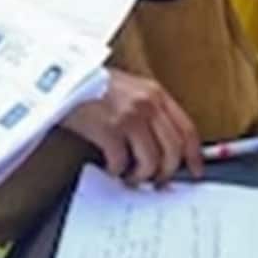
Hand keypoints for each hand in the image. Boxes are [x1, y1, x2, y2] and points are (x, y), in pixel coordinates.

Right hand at [63, 71, 203, 185]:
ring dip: (140, 175)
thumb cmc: (92, 85)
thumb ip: (150, 111)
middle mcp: (147, 104)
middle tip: (155, 181)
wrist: (62, 77)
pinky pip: (122, 162)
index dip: (194, 155)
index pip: (187, 129)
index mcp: (156, 94)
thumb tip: (164, 145)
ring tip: (130, 175)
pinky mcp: (108, 128)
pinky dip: (117, 171)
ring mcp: (129, 115)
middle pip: (172, 150)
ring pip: (151, 161)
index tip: (194, 171)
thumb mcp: (130, 89)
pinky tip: (110, 166)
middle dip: (165, 172)